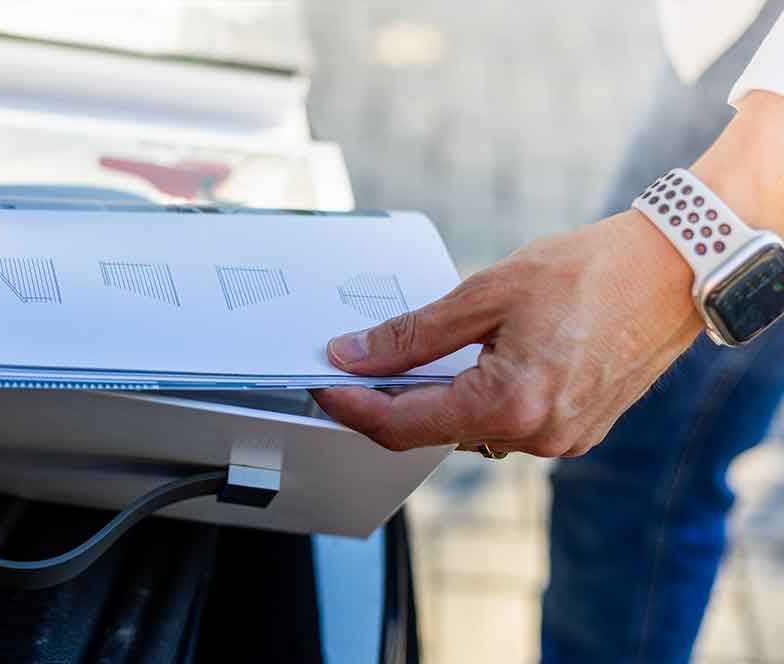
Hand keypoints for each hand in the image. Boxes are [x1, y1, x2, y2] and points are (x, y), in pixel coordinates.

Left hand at [314, 210, 703, 456]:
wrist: (673, 271)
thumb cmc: (589, 271)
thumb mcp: (487, 293)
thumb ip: (413, 335)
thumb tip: (353, 355)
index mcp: (509, 403)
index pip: (400, 424)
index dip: (350, 406)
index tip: (320, 383)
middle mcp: (535, 436)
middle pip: (431, 431)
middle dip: (390, 399)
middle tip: (360, 360)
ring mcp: (559, 441)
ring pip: (467, 429)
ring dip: (437, 397)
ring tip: (422, 354)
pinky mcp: (576, 433)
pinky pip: (505, 425)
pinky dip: (477, 399)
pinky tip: (474, 364)